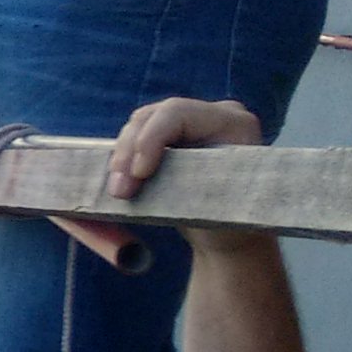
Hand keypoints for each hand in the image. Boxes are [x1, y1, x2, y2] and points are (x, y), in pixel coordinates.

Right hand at [105, 97, 264, 247]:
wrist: (235, 237)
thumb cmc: (234, 224)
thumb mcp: (214, 206)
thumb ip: (184, 187)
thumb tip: (143, 181)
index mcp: (233, 123)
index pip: (177, 113)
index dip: (149, 139)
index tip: (137, 174)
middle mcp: (211, 115)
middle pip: (152, 117)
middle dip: (129, 152)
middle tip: (118, 191)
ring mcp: (189, 124)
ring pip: (139, 126)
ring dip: (121, 158)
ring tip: (116, 192)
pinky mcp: (171, 138)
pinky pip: (137, 139)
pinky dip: (124, 161)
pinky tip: (117, 182)